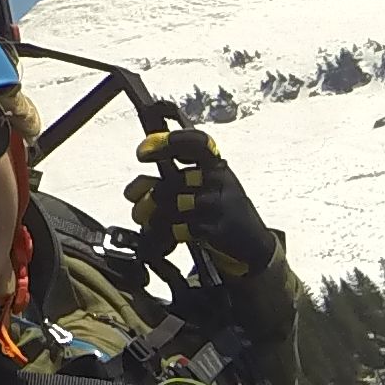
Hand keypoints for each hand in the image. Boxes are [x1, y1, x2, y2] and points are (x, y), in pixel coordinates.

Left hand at [128, 127, 277, 284]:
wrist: (252, 242)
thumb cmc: (220, 208)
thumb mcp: (201, 187)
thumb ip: (169, 182)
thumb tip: (133, 190)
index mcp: (215, 163)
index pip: (195, 143)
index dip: (167, 143)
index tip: (142, 153)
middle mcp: (220, 179)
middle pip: (176, 181)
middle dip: (149, 193)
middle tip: (134, 201)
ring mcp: (222, 204)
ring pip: (177, 204)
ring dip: (154, 215)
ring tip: (145, 219)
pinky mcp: (220, 229)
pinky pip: (184, 228)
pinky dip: (167, 233)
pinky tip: (162, 237)